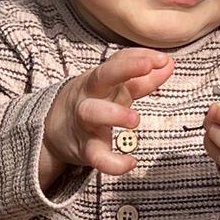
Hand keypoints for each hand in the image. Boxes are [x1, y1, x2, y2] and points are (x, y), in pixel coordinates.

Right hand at [40, 49, 174, 187]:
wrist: (51, 131)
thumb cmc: (92, 104)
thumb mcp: (113, 90)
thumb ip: (141, 79)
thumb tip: (168, 64)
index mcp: (100, 80)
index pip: (118, 61)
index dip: (138, 57)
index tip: (162, 59)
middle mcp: (91, 96)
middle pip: (102, 76)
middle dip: (124, 69)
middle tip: (148, 68)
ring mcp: (86, 122)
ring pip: (92, 113)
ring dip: (114, 113)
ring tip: (134, 119)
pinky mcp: (86, 148)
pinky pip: (97, 156)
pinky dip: (112, 162)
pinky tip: (131, 162)